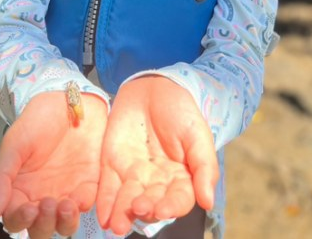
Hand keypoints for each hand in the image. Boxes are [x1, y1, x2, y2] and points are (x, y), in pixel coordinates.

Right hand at [0, 90, 107, 238]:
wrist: (69, 100)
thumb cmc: (36, 121)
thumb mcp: (14, 144)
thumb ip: (1, 176)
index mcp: (19, 190)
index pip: (15, 219)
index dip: (20, 220)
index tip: (29, 207)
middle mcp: (41, 197)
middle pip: (41, 230)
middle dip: (44, 226)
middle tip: (48, 204)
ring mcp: (66, 193)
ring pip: (64, 226)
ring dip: (64, 223)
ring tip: (66, 205)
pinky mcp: (88, 185)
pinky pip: (86, 207)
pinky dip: (82, 208)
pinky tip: (80, 197)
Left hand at [96, 76, 218, 235]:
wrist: (153, 87)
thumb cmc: (181, 111)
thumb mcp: (197, 135)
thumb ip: (203, 167)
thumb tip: (208, 202)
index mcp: (181, 177)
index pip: (178, 199)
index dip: (171, 206)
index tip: (163, 210)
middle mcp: (157, 182)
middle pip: (152, 202)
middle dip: (144, 209)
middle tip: (139, 208)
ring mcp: (134, 175)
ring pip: (128, 199)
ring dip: (122, 214)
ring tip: (116, 224)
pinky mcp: (112, 165)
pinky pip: (108, 186)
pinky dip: (105, 201)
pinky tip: (102, 214)